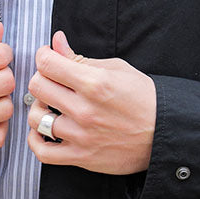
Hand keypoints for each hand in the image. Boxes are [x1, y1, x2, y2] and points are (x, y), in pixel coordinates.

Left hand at [27, 30, 155, 174]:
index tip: (48, 57)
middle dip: (41, 78)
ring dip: (39, 108)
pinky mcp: (82, 157)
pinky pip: (43, 152)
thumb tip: (56, 41)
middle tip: (51, 81)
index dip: (44, 55)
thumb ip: (80, 58)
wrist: (165, 133)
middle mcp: (85, 109)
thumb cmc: (143, 98)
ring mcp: (82, 135)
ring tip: (50, 106)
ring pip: (36, 118)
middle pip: (37, 87)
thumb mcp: (116, 69)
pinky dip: (34, 141)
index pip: (47, 63)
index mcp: (95, 83)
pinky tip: (42, 131)